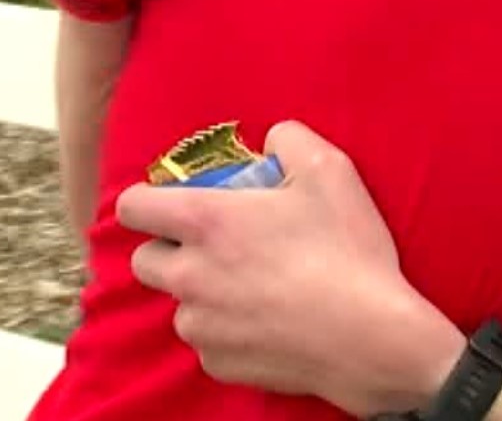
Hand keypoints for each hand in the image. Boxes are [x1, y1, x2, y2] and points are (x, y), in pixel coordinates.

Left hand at [120, 122, 463, 416]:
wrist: (367, 337)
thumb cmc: (346, 251)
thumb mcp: (330, 170)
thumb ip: (290, 139)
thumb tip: (272, 139)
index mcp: (206, 222)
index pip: (134, 207)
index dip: (149, 201)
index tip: (176, 203)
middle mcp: (188, 276)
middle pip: (144, 260)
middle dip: (171, 250)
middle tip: (219, 246)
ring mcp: (200, 324)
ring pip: (179, 304)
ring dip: (203, 294)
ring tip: (255, 288)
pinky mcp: (217, 362)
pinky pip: (208, 341)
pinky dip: (228, 330)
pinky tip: (269, 322)